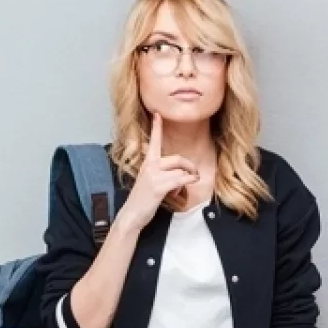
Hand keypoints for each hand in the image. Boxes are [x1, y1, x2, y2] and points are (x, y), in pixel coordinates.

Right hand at [116, 112, 199, 232]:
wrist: (132, 214)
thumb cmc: (143, 199)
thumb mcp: (149, 181)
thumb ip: (162, 173)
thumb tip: (181, 174)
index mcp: (147, 163)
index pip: (154, 141)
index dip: (157, 127)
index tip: (157, 114)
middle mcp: (150, 166)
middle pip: (177, 159)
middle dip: (189, 166)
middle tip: (194, 174)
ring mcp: (154, 176)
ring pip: (180, 170)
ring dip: (187, 179)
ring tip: (181, 188)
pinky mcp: (159, 186)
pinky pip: (180, 179)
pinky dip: (188, 182)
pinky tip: (187, 186)